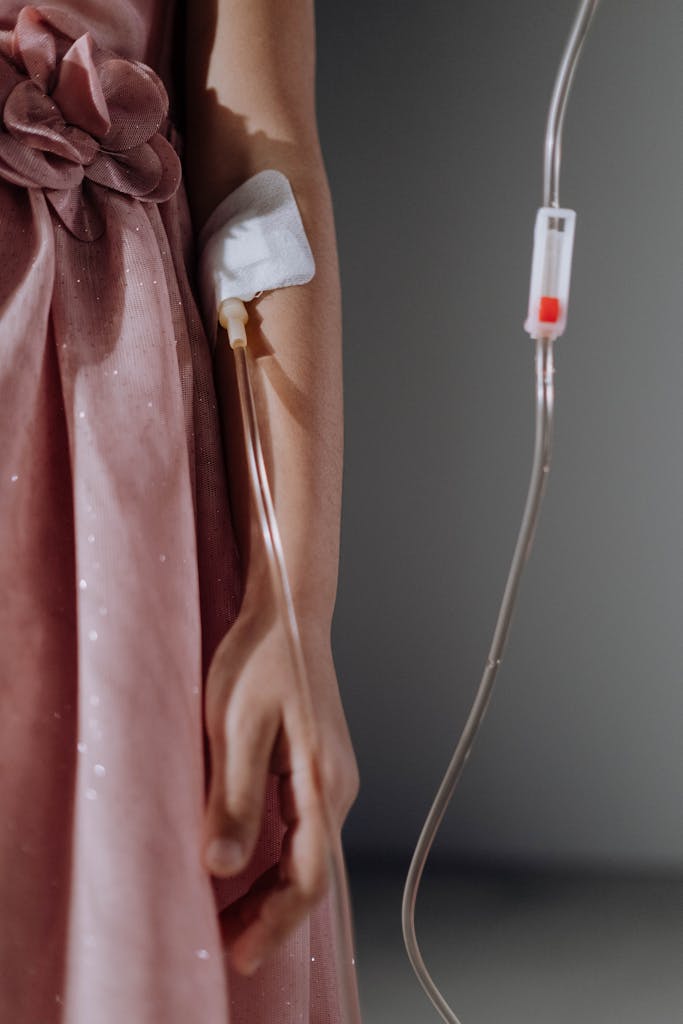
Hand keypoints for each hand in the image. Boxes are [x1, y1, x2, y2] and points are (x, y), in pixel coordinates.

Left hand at [202, 591, 358, 975]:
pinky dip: (275, 861)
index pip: (307, 875)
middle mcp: (336, 785)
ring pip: (306, 854)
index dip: (275, 922)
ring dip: (270, 891)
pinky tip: (247, 870)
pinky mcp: (316, 767)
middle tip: (225, 947)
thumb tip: (222, 867)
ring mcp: (330, 776)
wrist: (288, 611)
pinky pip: (301, 830)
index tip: (240, 955)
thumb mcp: (235, 728)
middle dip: (269, 916)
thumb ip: (233, 799)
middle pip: (310, 872)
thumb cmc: (261, 659)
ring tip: (228, 919)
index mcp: (322, 781)